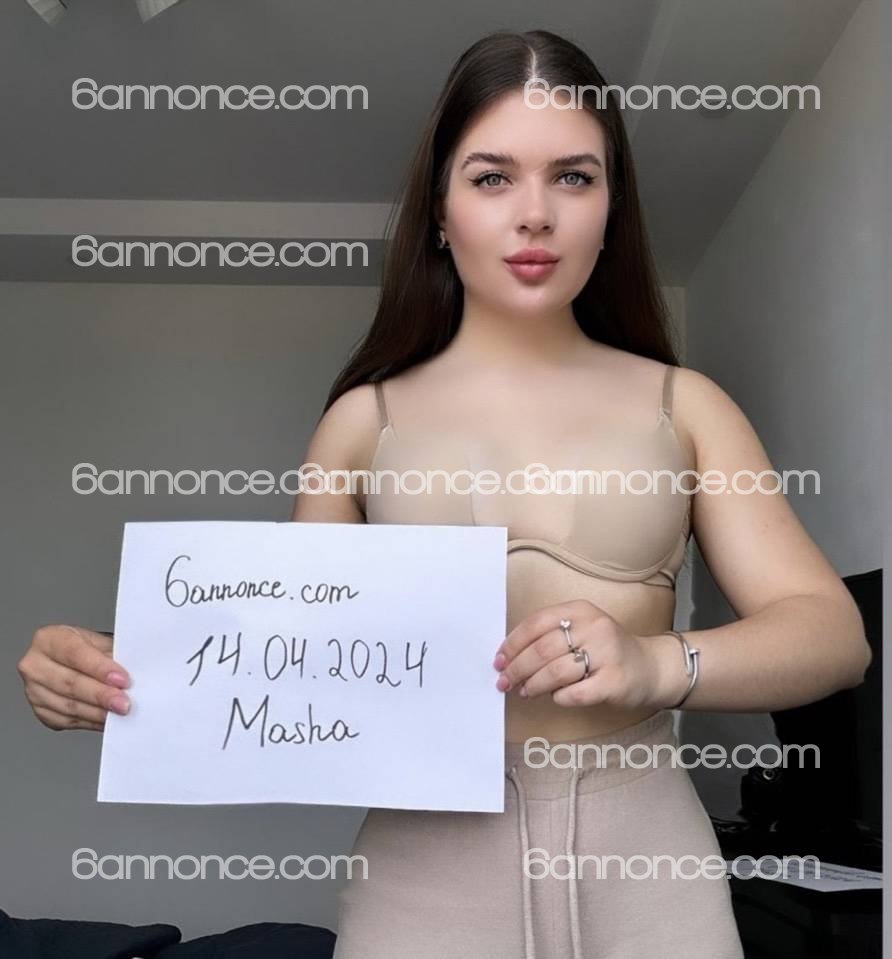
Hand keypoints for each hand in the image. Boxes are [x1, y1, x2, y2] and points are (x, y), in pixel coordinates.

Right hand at [17, 625, 130, 730]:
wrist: (74, 661)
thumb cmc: (88, 649)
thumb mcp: (100, 642)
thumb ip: (112, 656)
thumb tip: (132, 673)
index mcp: (49, 639)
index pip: (75, 654)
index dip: (100, 668)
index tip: (122, 679)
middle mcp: (35, 664)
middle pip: (70, 683)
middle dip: (101, 695)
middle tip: (124, 703)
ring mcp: (34, 690)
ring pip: (68, 706)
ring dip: (98, 712)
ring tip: (119, 713)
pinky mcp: (41, 711)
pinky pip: (67, 721)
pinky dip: (91, 721)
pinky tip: (107, 719)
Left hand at [493, 599, 680, 709]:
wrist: (650, 667)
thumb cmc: (606, 650)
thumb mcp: (581, 630)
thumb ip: (550, 636)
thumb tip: (509, 657)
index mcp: (580, 610)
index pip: (535, 623)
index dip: (512, 644)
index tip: (499, 660)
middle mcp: (594, 627)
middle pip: (542, 649)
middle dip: (517, 668)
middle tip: (504, 681)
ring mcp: (607, 654)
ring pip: (555, 672)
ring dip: (534, 685)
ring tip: (525, 691)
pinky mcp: (614, 681)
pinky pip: (575, 693)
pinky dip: (559, 698)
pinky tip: (556, 697)